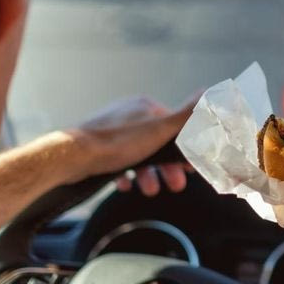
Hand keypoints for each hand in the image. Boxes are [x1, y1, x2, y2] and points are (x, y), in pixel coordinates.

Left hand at [65, 95, 198, 195]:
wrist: (74, 156)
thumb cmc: (117, 142)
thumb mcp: (160, 128)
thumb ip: (186, 115)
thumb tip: (208, 93)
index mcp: (145, 107)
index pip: (173, 126)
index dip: (183, 148)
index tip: (190, 166)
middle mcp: (128, 115)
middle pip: (156, 143)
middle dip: (166, 166)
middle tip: (175, 183)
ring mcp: (112, 130)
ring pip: (138, 154)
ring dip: (148, 174)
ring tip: (151, 189)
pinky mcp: (98, 146)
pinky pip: (118, 161)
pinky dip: (126, 174)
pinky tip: (127, 184)